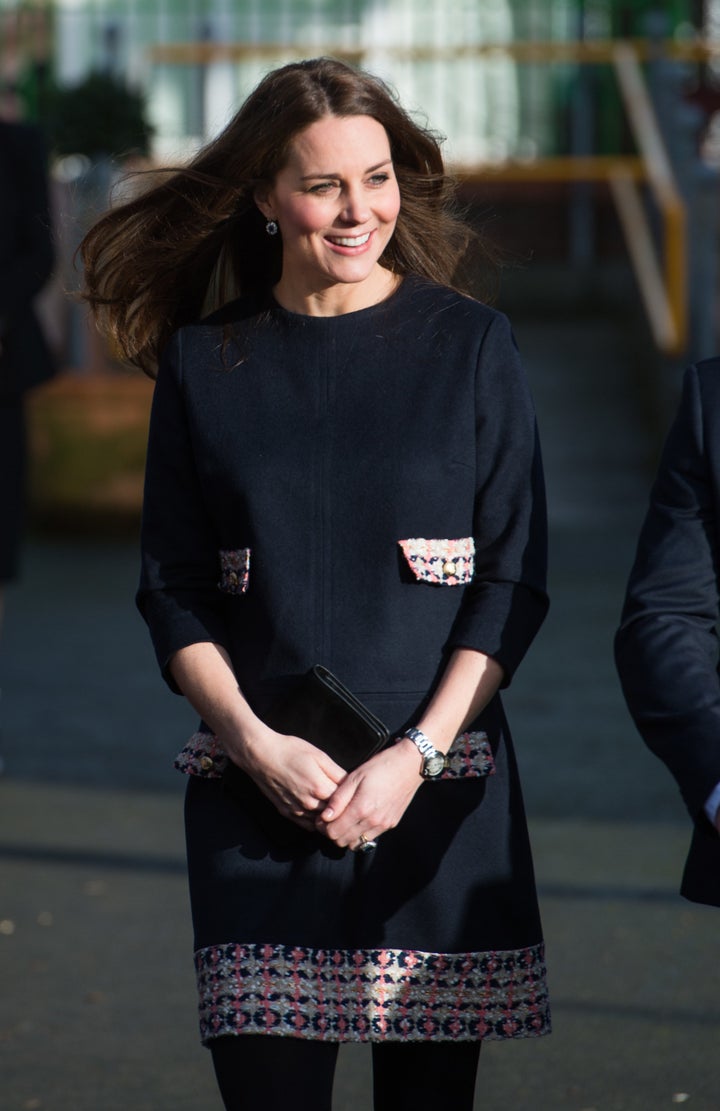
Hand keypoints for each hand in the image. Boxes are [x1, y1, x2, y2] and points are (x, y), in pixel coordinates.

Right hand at [229, 728, 345, 832]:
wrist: (261, 755)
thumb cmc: (289, 751)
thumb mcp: (319, 756)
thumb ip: (337, 772)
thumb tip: (350, 784)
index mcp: (320, 788)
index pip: (345, 801)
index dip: (351, 797)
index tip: (355, 794)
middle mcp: (310, 804)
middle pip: (334, 814)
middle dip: (342, 810)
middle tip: (347, 803)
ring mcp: (297, 810)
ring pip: (321, 823)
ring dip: (328, 818)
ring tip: (334, 808)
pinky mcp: (287, 813)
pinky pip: (307, 825)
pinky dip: (315, 822)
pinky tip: (319, 813)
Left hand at [315, 741, 421, 848]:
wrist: (410, 765)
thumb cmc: (380, 766)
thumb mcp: (355, 776)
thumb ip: (339, 798)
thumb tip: (325, 816)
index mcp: (361, 808)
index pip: (333, 832)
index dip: (323, 827)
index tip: (321, 817)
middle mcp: (372, 821)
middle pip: (342, 841)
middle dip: (332, 833)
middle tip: (330, 819)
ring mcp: (383, 825)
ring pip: (356, 843)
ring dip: (346, 835)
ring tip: (344, 820)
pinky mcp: (390, 824)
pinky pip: (370, 838)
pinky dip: (360, 833)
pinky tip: (359, 818)